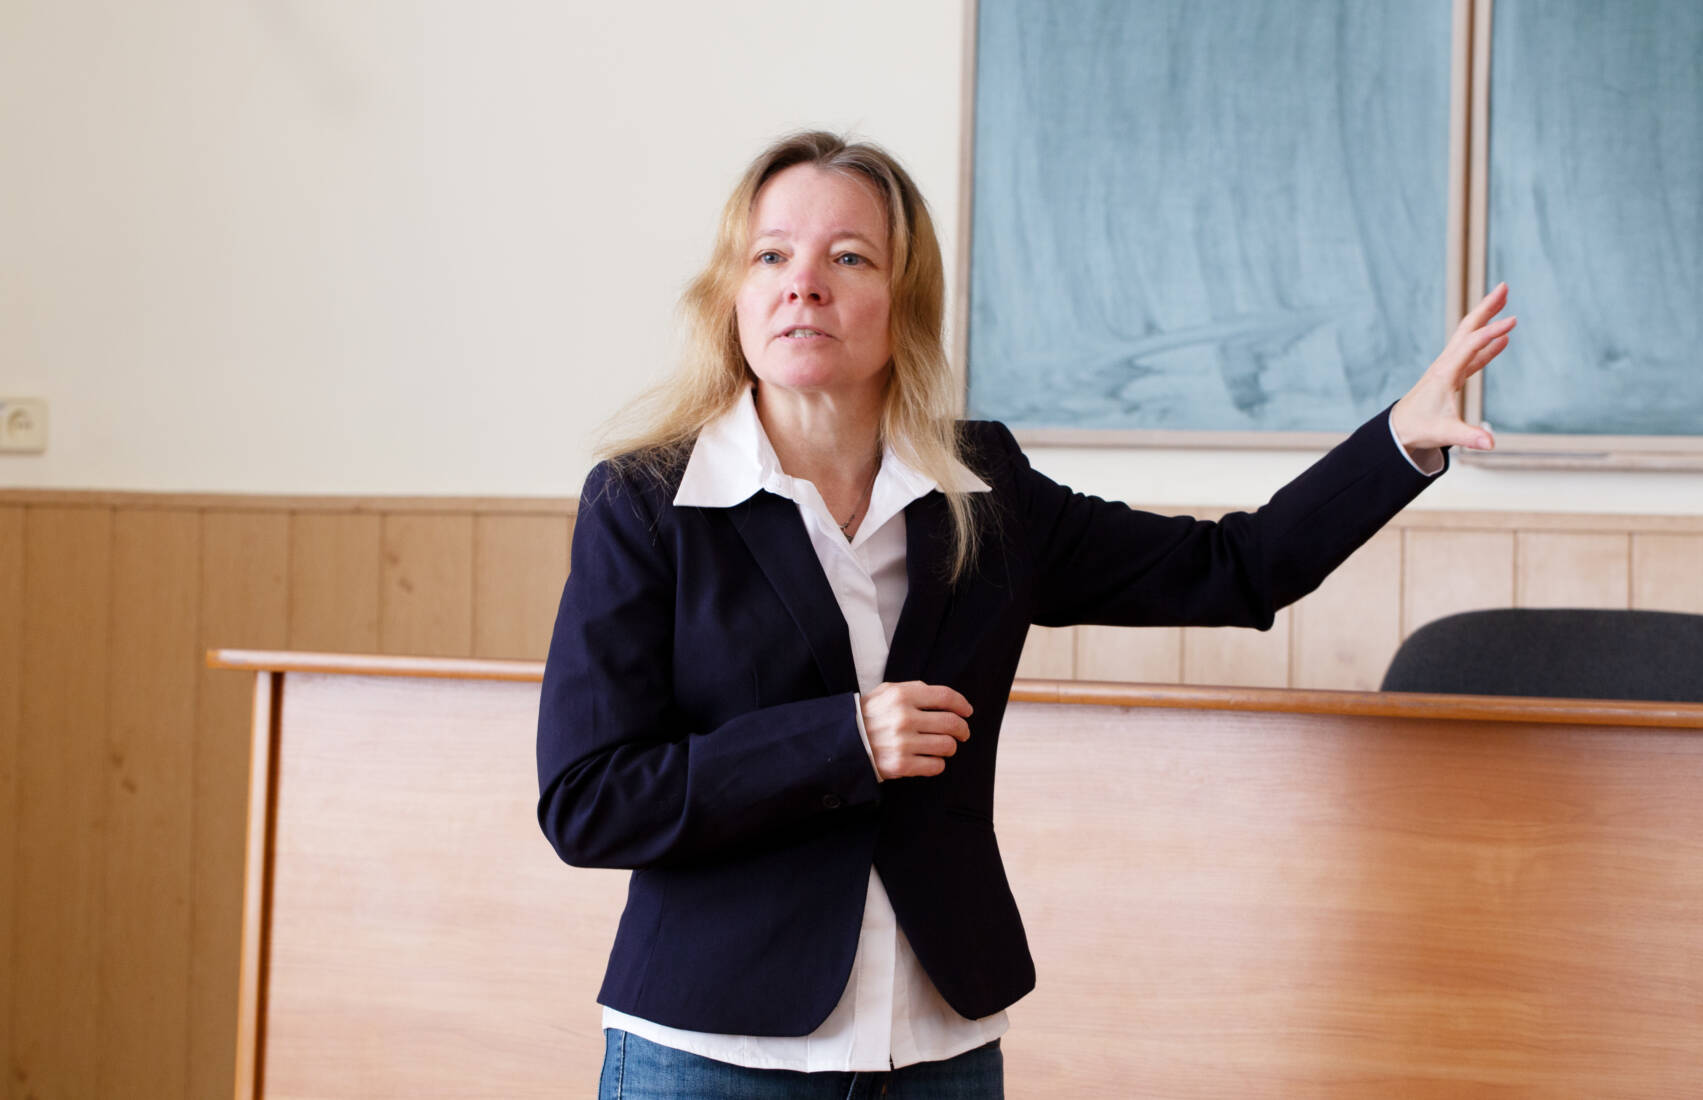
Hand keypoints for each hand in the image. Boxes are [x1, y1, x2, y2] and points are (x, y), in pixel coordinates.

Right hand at [860, 681, 972, 779]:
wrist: (843, 742)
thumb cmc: (869, 715)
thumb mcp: (886, 692)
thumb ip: (914, 689)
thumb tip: (944, 698)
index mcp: (902, 696)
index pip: (945, 696)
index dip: (962, 704)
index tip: (967, 711)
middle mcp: (904, 718)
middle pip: (951, 723)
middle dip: (963, 729)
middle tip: (963, 733)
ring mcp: (903, 743)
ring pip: (947, 746)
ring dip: (950, 747)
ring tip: (944, 747)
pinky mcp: (901, 765)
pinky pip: (936, 766)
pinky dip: (938, 763)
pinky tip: (930, 760)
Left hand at [1390, 282, 1515, 453]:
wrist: (1399, 429)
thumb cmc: (1419, 428)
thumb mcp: (1445, 434)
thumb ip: (1468, 437)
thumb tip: (1491, 444)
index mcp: (1445, 372)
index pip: (1472, 344)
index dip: (1492, 333)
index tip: (1513, 322)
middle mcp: (1446, 364)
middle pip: (1468, 328)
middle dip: (1486, 307)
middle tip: (1504, 286)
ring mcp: (1450, 368)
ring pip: (1470, 336)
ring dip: (1487, 318)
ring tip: (1504, 301)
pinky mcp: (1453, 376)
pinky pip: (1474, 355)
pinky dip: (1488, 344)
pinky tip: (1503, 338)